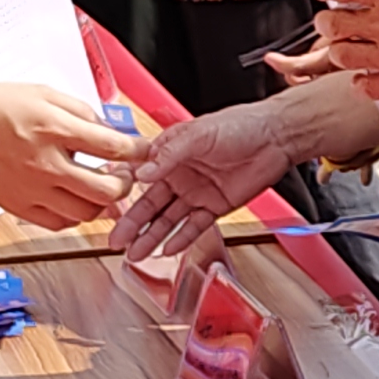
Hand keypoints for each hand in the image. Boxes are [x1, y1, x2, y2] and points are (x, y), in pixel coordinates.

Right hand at [0, 79, 144, 232]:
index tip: (146, 152)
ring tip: (102, 188)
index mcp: (53, 129)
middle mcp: (45, 164)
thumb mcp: (43, 92)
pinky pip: (60, 223)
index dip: (139, 152)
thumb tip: (107, 128)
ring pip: (86, 212)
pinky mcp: (19, 206)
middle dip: (127, 184)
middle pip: (106, 189)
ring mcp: (32, 189)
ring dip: (103, 202)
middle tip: (127, 175)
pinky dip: (76, 215)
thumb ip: (80, 110)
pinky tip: (76, 200)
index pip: (112, 147)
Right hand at [110, 79, 360, 261]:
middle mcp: (180, 174)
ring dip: (151, 236)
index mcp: (170, 153)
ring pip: (168, 219)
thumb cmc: (240, 125)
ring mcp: (196, 192)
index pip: (140, 175)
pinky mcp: (215, 206)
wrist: (275, 137)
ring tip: (134, 253)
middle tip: (115, 240)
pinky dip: (181, 239)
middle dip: (132, 223)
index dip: (122, 191)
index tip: (103, 204)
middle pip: (150, 204)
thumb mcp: (199, 134)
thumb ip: (169, 155)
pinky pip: (194, 226)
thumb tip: (142, 173)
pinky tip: (166, 250)